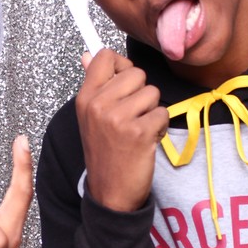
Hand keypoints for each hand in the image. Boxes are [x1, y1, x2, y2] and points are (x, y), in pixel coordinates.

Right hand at [76, 48, 167, 211]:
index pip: (106, 57)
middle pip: (136, 73)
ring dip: (152, 111)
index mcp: (85, 98)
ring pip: (152, 92)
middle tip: (132, 116)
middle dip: (141, 93)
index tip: (124, 84)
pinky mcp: (139, 132)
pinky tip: (147, 141)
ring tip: (139, 129)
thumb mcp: (90, 116)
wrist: (110, 192)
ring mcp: (118, 118)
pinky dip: (160, 127)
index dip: (122, 66)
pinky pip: (162, 113)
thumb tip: (88, 54)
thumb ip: (93, 83)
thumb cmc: (104, 152)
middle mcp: (98, 105)